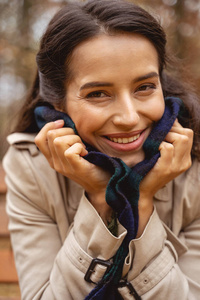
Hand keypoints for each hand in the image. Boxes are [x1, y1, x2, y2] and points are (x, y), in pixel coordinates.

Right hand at [34, 120, 110, 200]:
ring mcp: (63, 167)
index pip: (38, 140)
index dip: (48, 127)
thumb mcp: (74, 151)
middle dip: (67, 131)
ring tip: (82, 147)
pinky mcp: (74, 168)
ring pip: (58, 141)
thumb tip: (62, 122)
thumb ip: (65, 141)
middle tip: (78, 141)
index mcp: (52, 159)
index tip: (62, 123)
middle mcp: (55, 163)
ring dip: (74, 139)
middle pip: (50, 136)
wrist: (102, 185)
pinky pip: (69, 151)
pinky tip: (86, 153)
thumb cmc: (91, 164)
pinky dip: (79, 147)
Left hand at [136, 120, 192, 236]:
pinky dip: (159, 144)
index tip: (162, 128)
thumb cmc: (148, 169)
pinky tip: (152, 149)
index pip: (188, 134)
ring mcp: (176, 166)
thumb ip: (167, 142)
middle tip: (159, 135)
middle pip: (187, 134)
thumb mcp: (161, 156)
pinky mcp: (166, 168)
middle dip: (172, 129)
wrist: (141, 191)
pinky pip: (167, 148)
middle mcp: (184, 162)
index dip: (175, 126)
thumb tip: (166, 122)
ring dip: (166, 136)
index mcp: (185, 159)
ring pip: (181, 139)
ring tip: (156, 142)